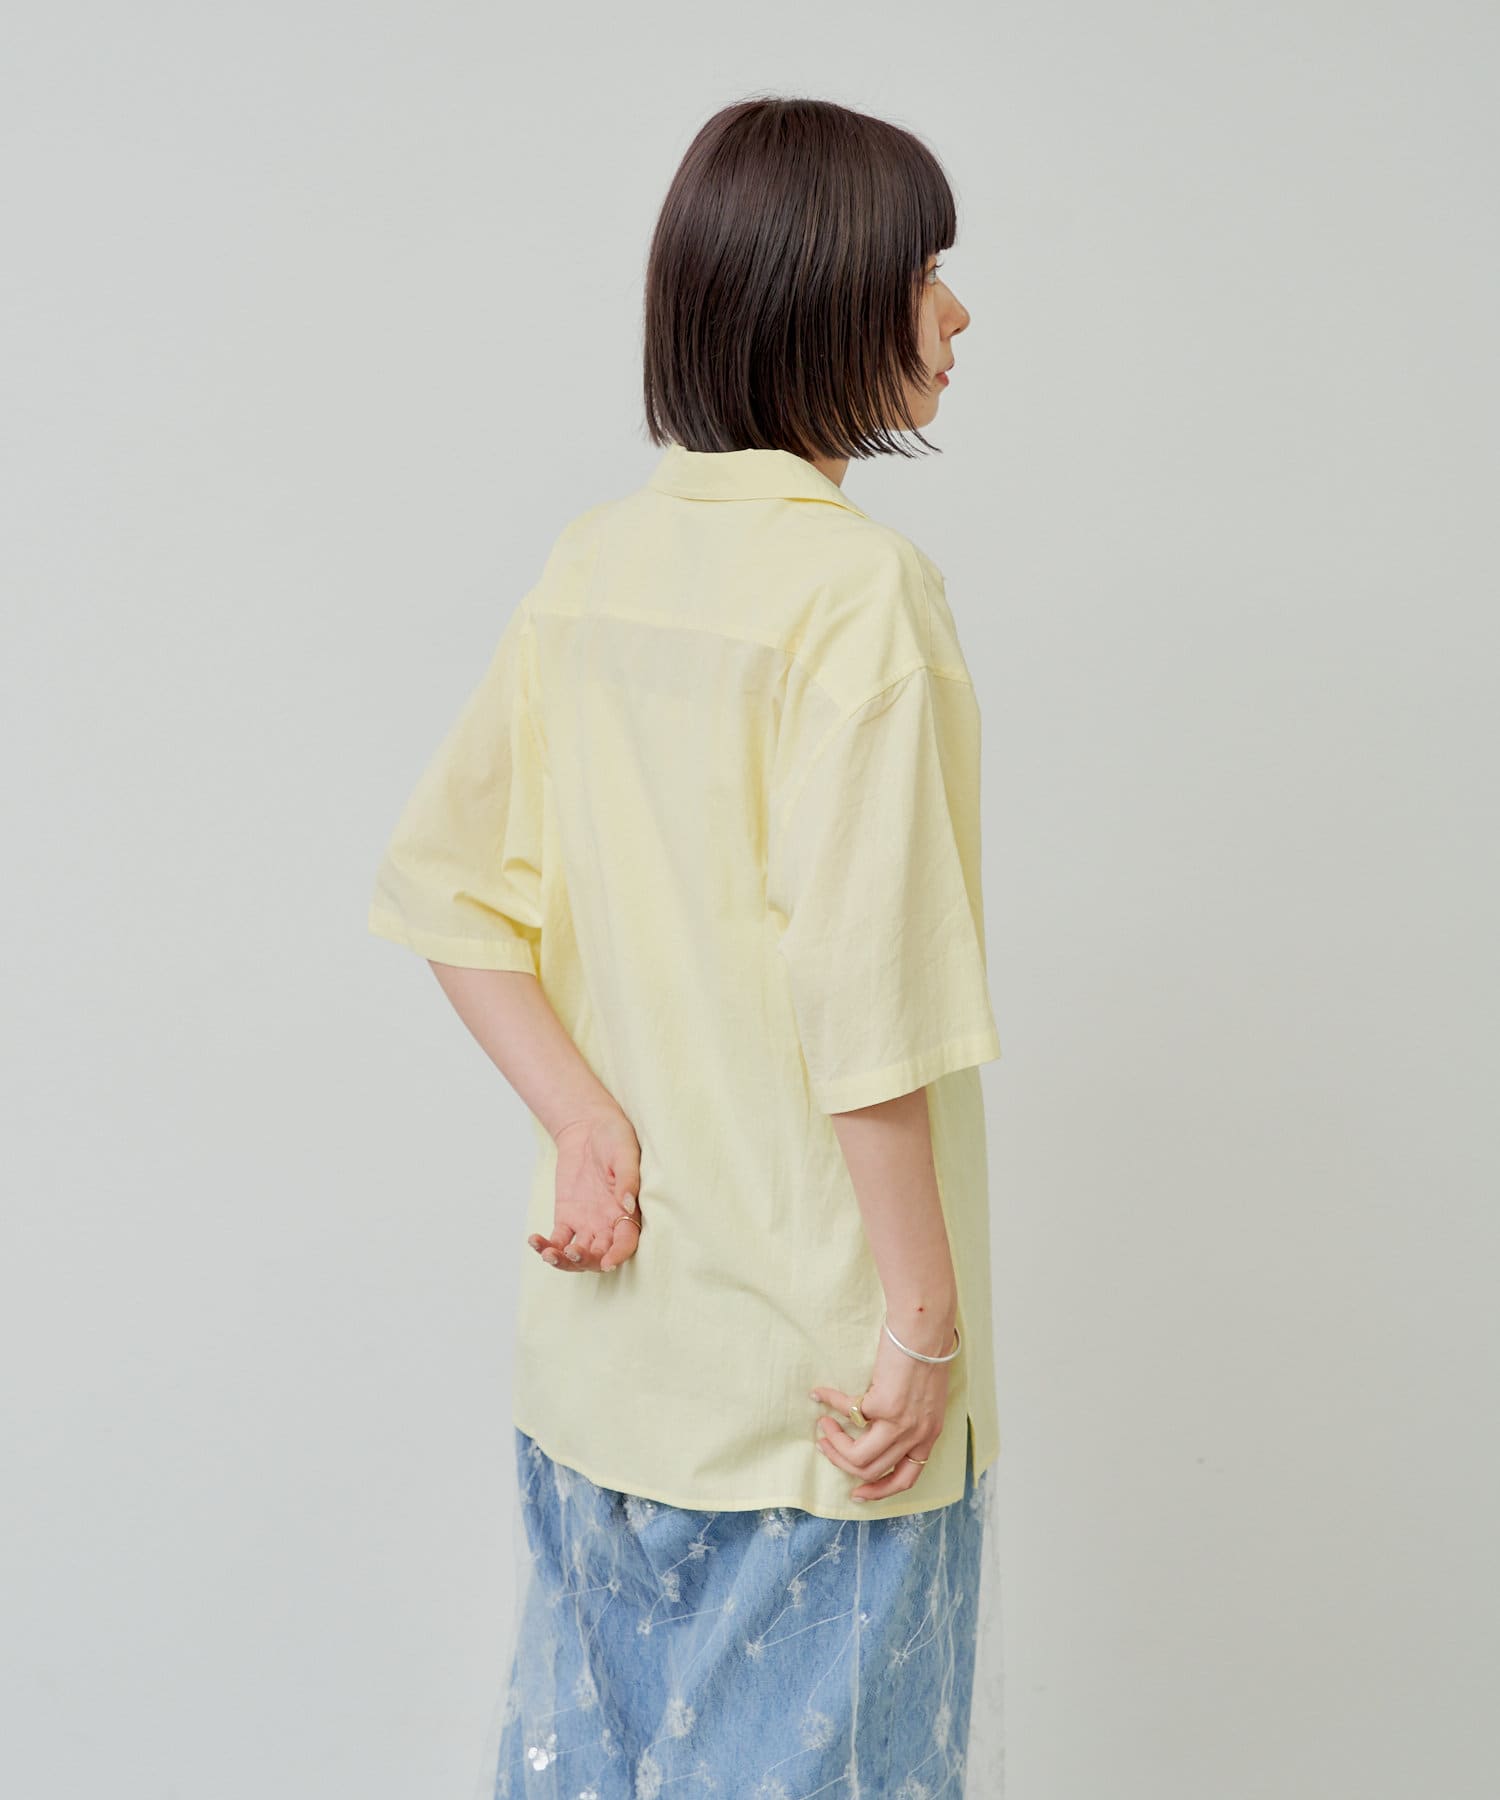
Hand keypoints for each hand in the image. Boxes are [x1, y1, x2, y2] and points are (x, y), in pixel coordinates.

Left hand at [527, 1103, 643, 1273]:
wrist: (589, 1127)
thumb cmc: (615, 1138)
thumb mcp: (625, 1154)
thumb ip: (628, 1179)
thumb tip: (628, 1205)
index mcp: (627, 1212)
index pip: (626, 1242)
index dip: (618, 1255)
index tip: (607, 1263)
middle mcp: (608, 1224)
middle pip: (600, 1256)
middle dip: (587, 1261)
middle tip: (573, 1253)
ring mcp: (586, 1223)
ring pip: (577, 1254)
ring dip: (564, 1261)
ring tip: (548, 1254)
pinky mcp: (566, 1217)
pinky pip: (557, 1239)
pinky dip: (546, 1246)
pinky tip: (534, 1241)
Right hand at [810, 1311, 953, 1501]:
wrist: (925, 1326)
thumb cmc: (924, 1351)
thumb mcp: (925, 1395)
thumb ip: (909, 1416)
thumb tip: (878, 1424)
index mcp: (929, 1435)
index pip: (905, 1478)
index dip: (879, 1491)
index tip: (858, 1492)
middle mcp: (917, 1435)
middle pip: (872, 1470)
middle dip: (842, 1463)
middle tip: (825, 1445)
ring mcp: (901, 1423)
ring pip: (858, 1457)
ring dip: (834, 1444)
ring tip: (823, 1425)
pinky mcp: (884, 1405)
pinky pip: (848, 1413)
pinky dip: (830, 1403)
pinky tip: (820, 1394)